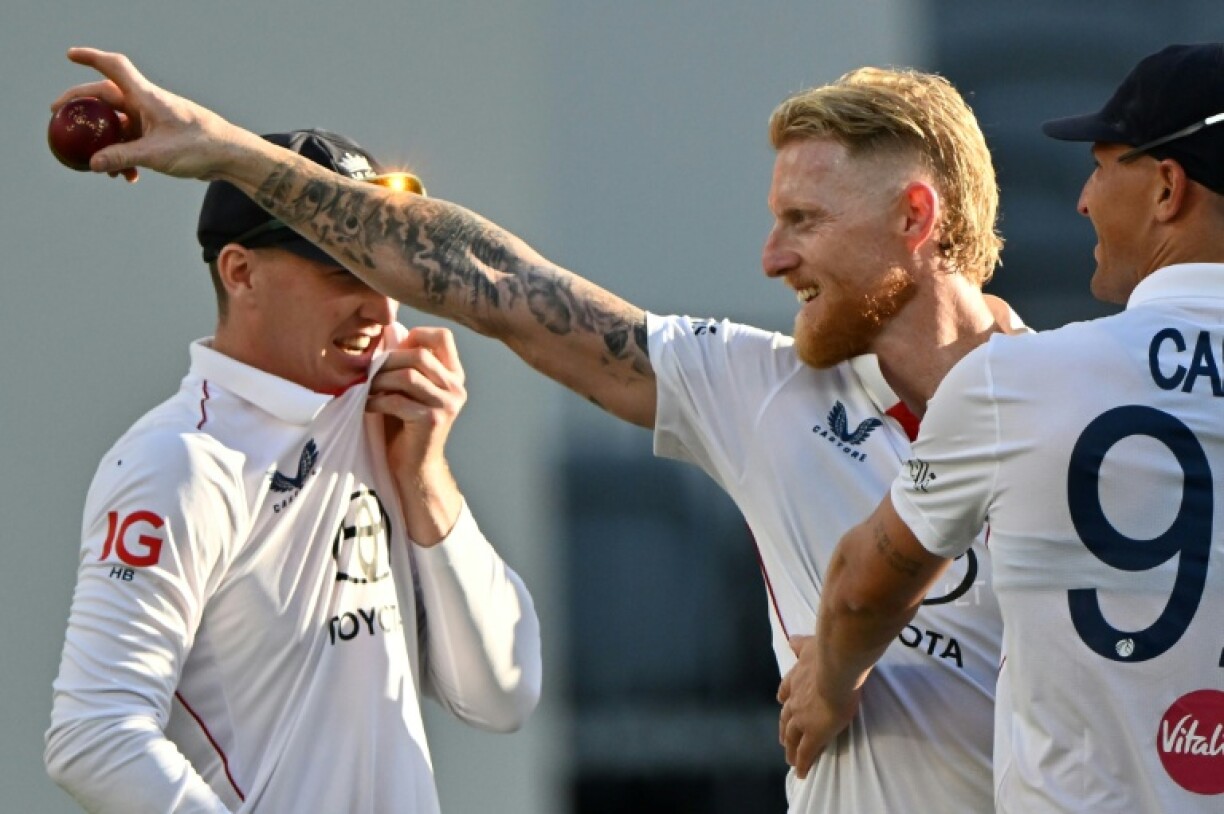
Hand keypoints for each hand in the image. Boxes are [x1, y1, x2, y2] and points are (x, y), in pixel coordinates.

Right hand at [51, 47, 250, 181]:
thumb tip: (93, 164)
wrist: (230, 156)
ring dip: (107, 143)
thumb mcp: (156, 154)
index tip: (70, 55)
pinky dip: (126, 156)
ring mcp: (154, 119)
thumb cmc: (199, 147)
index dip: (90, 58)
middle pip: (106, 97)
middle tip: (59, 116)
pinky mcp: (161, 136)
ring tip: (98, 166)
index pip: (114, 68)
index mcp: (146, 97)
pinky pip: (134, 142)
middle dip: (83, 107)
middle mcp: (148, 104)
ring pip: (119, 125)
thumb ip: (123, 157)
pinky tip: (127, 177)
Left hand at [366, 326, 465, 544]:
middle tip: (368, 372)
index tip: (393, 349)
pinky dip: (377, 401)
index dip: (416, 335)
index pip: (443, 337)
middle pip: (420, 355)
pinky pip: (399, 400)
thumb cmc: (404, 425)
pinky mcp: (433, 421)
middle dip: (388, 361)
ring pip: (409, 376)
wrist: (413, 467)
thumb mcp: (407, 388)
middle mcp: (456, 388)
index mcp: (453, 375)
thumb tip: (389, 328)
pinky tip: (367, 405)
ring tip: (365, 388)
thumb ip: (404, 363)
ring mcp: (447, 404)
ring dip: (380, 380)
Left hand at [776, 634, 861, 778]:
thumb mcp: (809, 644)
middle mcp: (794, 699)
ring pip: (791, 737)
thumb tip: (792, 640)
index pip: (786, 691)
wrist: (836, 668)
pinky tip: (801, 772)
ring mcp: (802, 719)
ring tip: (789, 757)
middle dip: (783, 727)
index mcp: (796, 679)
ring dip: (789, 747)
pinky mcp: (814, 734)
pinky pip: (805, 753)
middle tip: (783, 738)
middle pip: (785, 718)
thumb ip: (801, 644)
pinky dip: (801, 763)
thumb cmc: (827, 653)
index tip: (783, 702)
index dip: (785, 698)